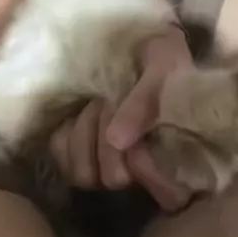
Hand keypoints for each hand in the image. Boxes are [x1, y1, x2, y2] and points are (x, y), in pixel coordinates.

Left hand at [50, 26, 194, 210]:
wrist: (136, 42)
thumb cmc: (159, 56)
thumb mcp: (163, 64)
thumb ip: (147, 100)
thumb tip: (119, 140)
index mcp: (176, 158)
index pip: (168, 194)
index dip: (149, 166)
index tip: (143, 131)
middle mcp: (142, 173)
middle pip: (115, 178)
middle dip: (108, 132)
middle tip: (112, 99)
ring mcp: (107, 166)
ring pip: (84, 174)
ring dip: (86, 131)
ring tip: (97, 101)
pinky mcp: (77, 155)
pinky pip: (61, 157)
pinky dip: (66, 132)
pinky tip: (79, 111)